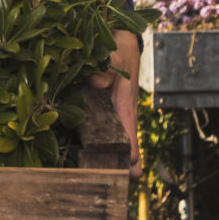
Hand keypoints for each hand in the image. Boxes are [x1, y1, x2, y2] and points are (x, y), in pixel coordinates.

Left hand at [88, 28, 141, 175]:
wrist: (120, 39)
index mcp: (124, 101)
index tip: (131, 166)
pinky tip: (87, 155)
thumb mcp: (113, 54)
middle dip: (125, 159)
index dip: (129, 148)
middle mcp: (119, 110)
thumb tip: (96, 82)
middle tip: (127, 180)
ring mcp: (112, 110)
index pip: (128, 129)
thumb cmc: (118, 49)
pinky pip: (102, 126)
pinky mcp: (103, 107)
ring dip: (113, 154)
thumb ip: (105, 67)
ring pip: (114, 136)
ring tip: (110, 177)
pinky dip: (99, 141)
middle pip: (124, 139)